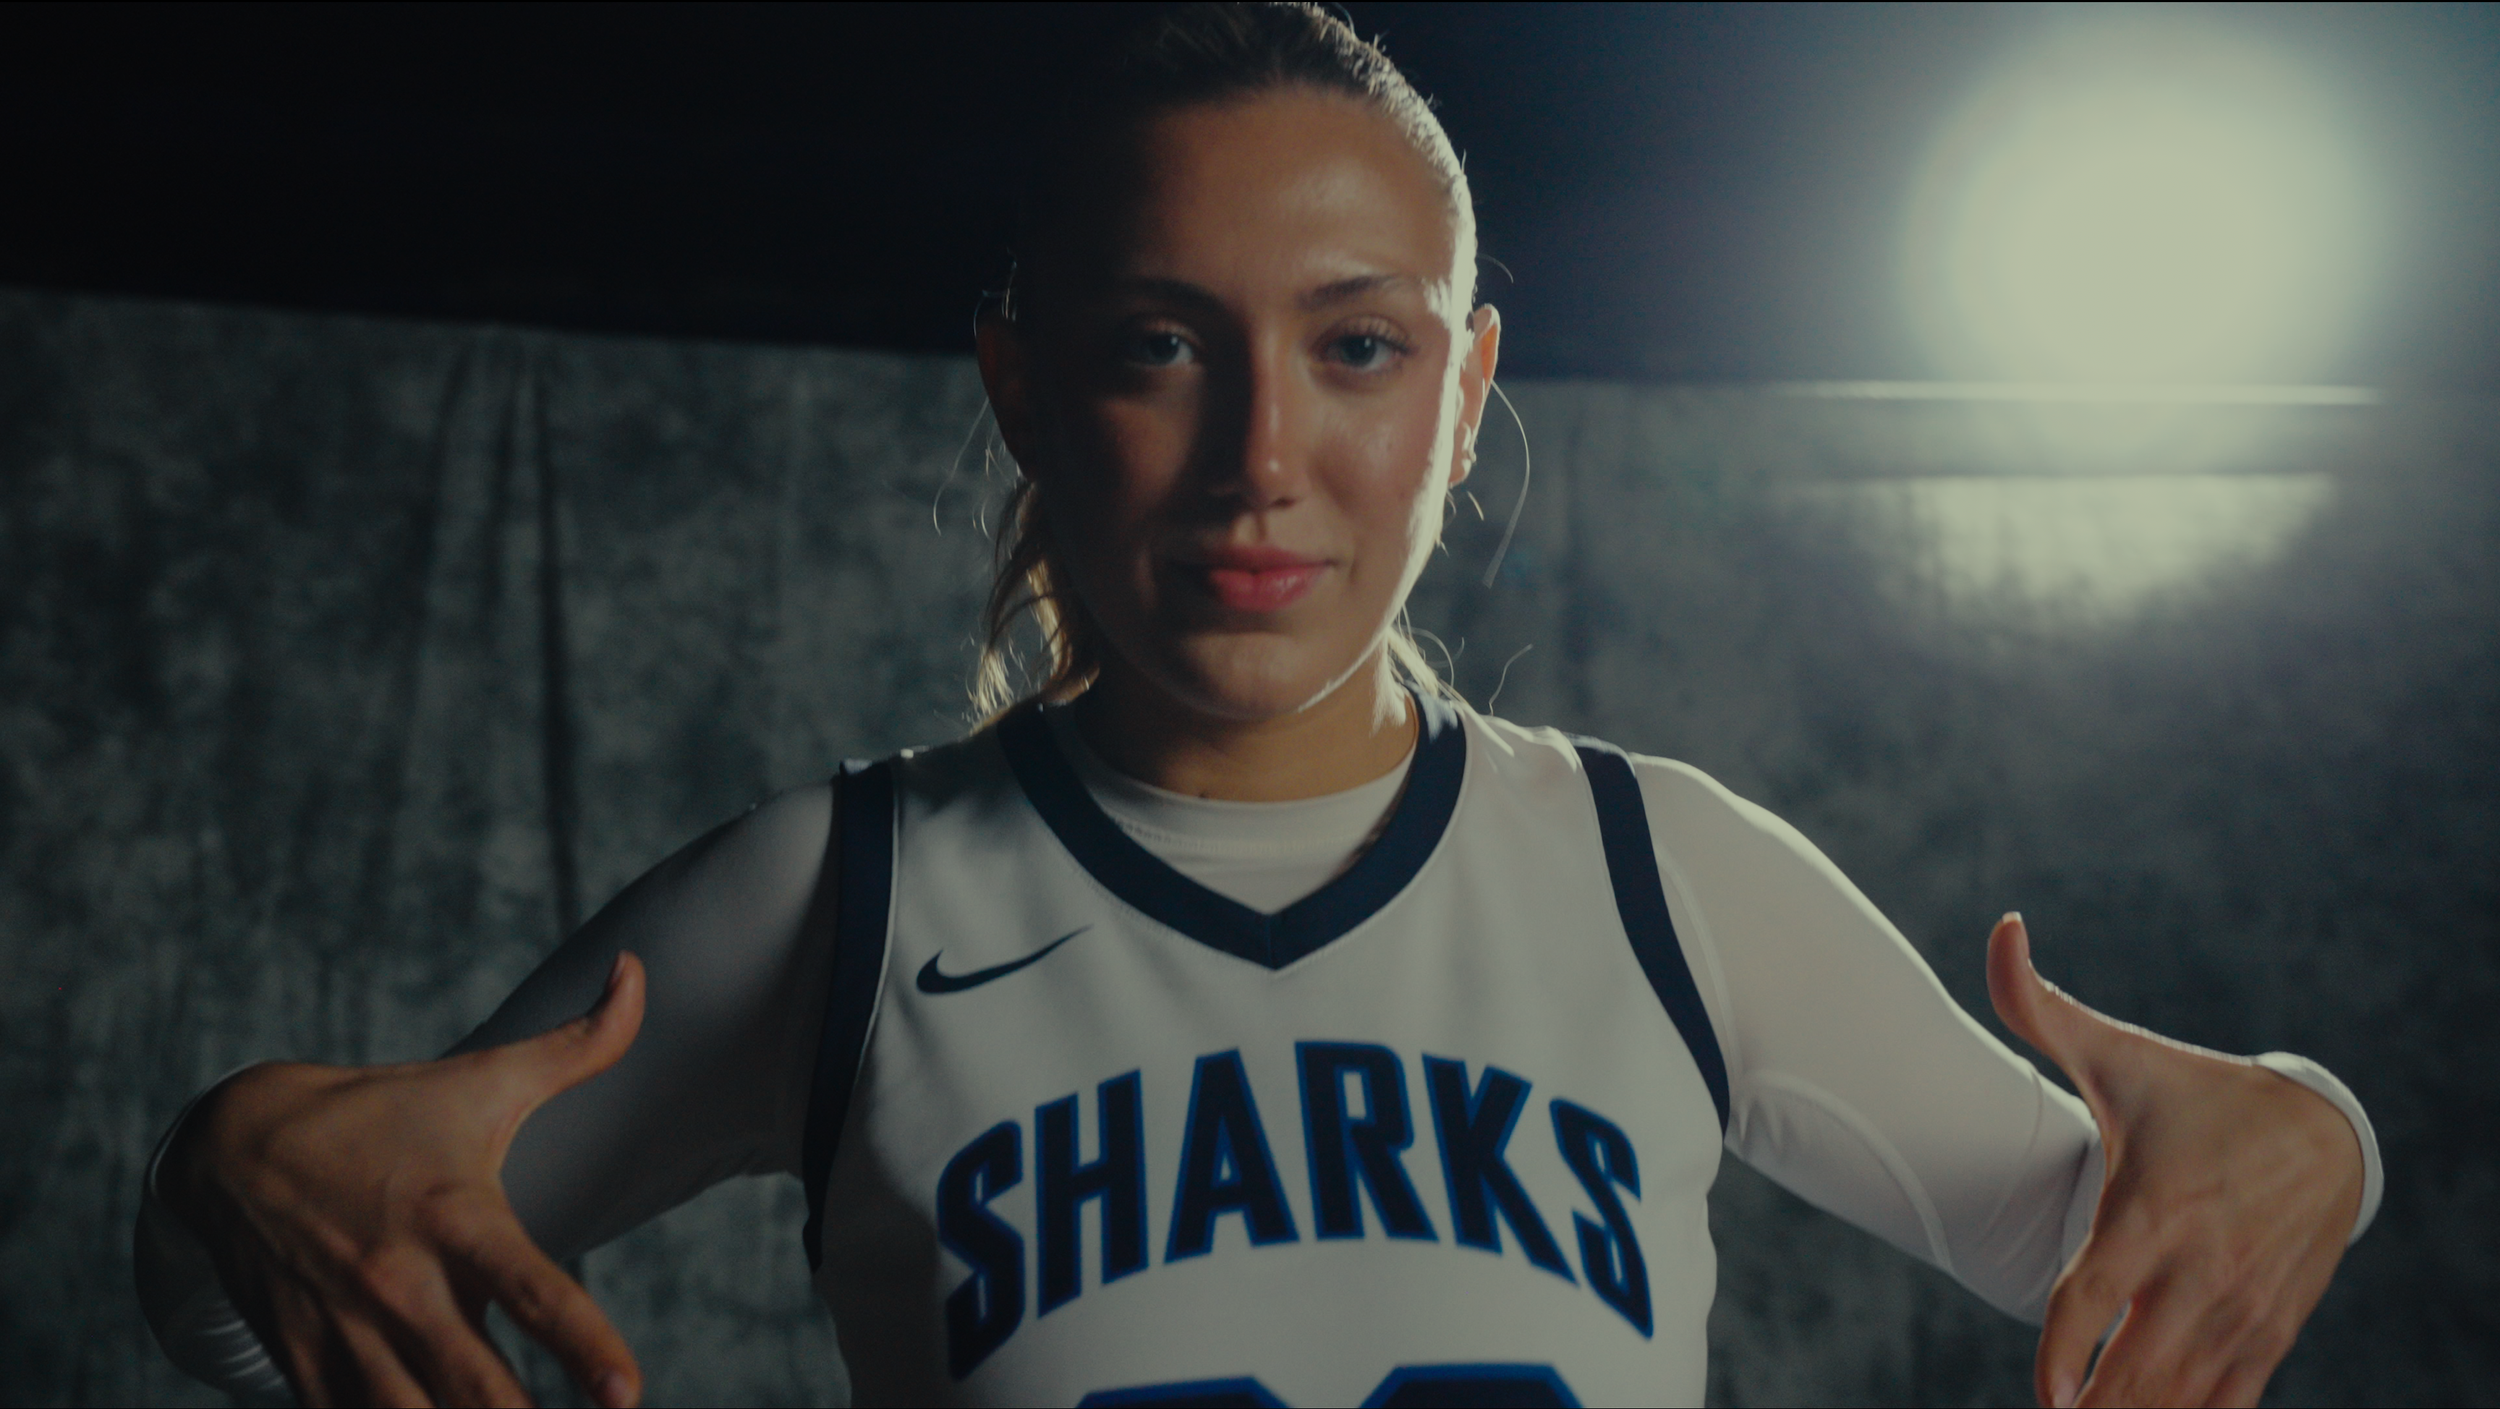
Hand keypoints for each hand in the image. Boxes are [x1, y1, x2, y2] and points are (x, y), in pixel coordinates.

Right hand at [161, 953, 648, 1407]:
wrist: (233, 1145)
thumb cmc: (383, 1113)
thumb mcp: (482, 1079)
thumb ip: (580, 1043)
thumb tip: (641, 971)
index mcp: (454, 1219)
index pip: (532, 1293)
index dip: (584, 1347)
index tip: (628, 1394)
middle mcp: (400, 1286)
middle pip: (475, 1390)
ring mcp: (348, 1334)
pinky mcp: (306, 1365)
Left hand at [1987, 915, 2362, 1407]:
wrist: (2326, 1137)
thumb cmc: (2198, 1097)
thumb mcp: (2119, 1053)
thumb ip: (2038, 1004)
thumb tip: (2000, 928)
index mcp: (2153, 1211)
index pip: (2093, 1296)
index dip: (2064, 1351)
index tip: (2045, 1394)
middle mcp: (2198, 1271)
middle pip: (2135, 1368)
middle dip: (2092, 1404)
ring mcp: (2237, 1312)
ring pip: (2179, 1396)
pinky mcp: (2267, 1336)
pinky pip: (2227, 1404)